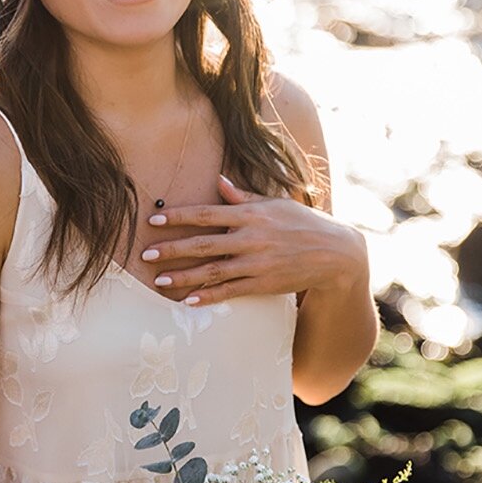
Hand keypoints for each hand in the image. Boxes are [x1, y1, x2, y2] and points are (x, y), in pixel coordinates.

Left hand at [141, 174, 367, 306]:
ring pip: (212, 271)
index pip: (207, 214)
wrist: (335, 253)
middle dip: (172, 249)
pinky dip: (208, 296)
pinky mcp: (263, 284)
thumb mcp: (275, 203)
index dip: (178, 217)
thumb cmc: (302, 223)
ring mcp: (257, 263)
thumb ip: (243, 196)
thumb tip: (218, 182)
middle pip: (203, 244)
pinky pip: (230, 291)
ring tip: (159, 280)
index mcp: (251, 214)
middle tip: (146, 254)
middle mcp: (251, 238)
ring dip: (183, 276)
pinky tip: (187, 300)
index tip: (153, 219)